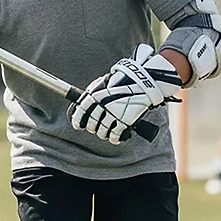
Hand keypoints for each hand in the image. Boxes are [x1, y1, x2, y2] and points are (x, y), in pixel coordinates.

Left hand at [68, 44, 182, 144]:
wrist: (142, 81)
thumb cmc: (122, 81)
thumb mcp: (103, 83)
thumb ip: (92, 94)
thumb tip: (81, 107)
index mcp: (94, 95)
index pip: (80, 113)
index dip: (77, 121)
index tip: (78, 126)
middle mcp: (102, 105)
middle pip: (91, 124)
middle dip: (93, 128)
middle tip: (95, 128)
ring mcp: (113, 114)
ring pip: (102, 132)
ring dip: (103, 134)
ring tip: (105, 133)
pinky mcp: (125, 121)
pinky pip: (115, 136)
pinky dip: (114, 139)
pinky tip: (115, 138)